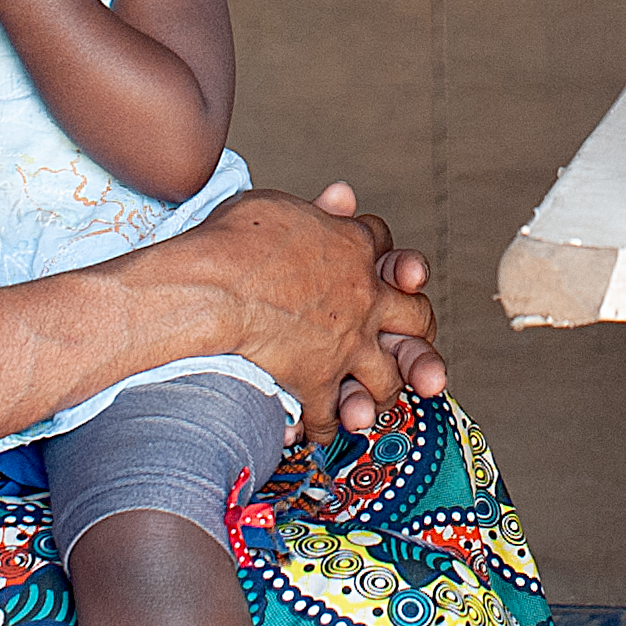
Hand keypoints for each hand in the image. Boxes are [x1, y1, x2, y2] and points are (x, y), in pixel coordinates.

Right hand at [170, 182, 443, 444]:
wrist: (208, 290)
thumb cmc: (231, 242)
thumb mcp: (277, 207)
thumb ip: (317, 208)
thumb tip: (344, 195)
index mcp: (354, 248)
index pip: (388, 250)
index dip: (389, 263)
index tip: (384, 274)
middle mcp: (363, 298)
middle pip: (416, 317)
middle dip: (415, 332)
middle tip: (404, 345)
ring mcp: (346, 344)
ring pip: (388, 377)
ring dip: (380, 391)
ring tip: (365, 401)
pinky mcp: (319, 382)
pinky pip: (331, 416)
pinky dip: (322, 427)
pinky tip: (311, 431)